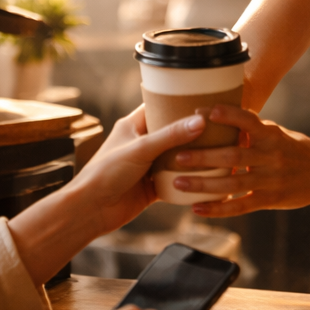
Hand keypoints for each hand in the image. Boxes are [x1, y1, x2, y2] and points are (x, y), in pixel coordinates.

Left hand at [74, 106, 205, 235]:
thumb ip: (170, 136)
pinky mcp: (152, 186)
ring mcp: (147, 165)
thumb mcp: (140, 149)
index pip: (158, 106)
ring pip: (175, 157)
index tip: (200, 99)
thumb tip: (199, 121)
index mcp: (132, 126)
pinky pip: (175, 180)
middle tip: (215, 124)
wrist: (91, 210)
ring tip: (217, 147)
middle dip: (190, 130)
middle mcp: (141, 143)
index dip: (177, 102)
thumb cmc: (105, 173)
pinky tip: (206, 176)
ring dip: (191, 156)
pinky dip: (188, 179)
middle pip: (171, 132)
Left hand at [170, 104, 309, 216]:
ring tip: (178, 182)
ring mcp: (270, 180)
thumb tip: (221, 114)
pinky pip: (240, 206)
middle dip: (203, 155)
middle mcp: (270, 156)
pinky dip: (218, 209)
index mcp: (271, 135)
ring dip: (203, 184)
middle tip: (177, 154)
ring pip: (232, 183)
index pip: (247, 121)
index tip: (201, 111)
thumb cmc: (296, 148)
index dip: (225, 116)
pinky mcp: (269, 200)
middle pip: (233, 155)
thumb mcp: (278, 133)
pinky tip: (197, 209)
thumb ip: (252, 128)